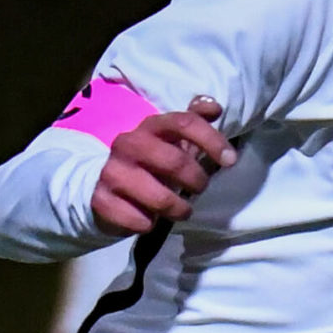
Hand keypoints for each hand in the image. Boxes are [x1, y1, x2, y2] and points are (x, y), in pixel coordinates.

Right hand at [90, 96, 233, 234]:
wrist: (102, 188)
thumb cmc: (148, 165)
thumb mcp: (170, 142)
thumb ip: (192, 123)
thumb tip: (215, 108)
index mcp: (149, 127)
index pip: (184, 123)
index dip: (212, 140)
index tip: (230, 160)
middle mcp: (128, 144)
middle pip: (175, 162)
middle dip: (197, 181)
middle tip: (199, 189)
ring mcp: (112, 172)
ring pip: (160, 199)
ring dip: (179, 209)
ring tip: (181, 210)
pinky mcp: (102, 201)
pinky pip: (140, 221)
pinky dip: (151, 224)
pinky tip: (149, 219)